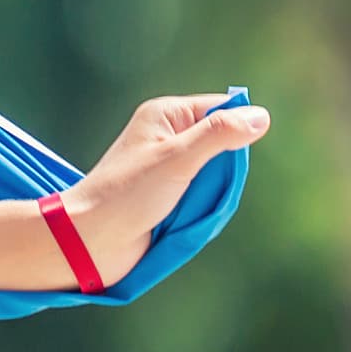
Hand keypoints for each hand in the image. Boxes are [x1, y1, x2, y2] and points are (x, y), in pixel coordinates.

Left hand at [62, 93, 270, 285]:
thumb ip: (218, 135)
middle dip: (223, 172)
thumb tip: (260, 117)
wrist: (90, 241)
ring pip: (217, 176)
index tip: (227, 160)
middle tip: (200, 190)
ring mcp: (169, 167)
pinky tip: (184, 221)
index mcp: (167, 115)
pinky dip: (202, 210)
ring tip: (186, 209)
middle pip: (224, 145)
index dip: (234, 132)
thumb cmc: (127, 194)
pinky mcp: (169, 195)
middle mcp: (168, 136)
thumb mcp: (178, 158)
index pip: (222, 110)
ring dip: (211, 196)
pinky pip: (204, 198)